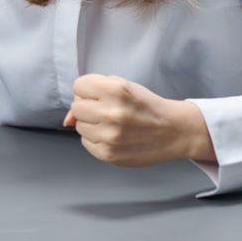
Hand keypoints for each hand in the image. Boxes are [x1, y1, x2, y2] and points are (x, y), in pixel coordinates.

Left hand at [63, 74, 215, 166]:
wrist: (173, 131)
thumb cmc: (146, 107)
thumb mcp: (123, 87)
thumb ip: (93, 92)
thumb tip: (68, 118)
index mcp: (116, 89)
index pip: (78, 86)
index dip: (89, 90)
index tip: (101, 95)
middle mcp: (111, 112)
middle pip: (76, 107)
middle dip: (88, 107)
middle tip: (107, 110)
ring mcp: (110, 136)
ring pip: (79, 126)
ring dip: (92, 124)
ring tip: (112, 124)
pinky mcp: (109, 154)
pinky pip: (86, 143)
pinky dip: (96, 139)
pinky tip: (114, 136)